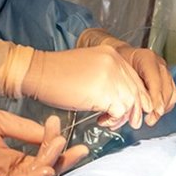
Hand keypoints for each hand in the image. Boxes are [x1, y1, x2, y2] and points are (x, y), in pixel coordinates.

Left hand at [0, 107, 88, 175]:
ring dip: (49, 164)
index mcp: (10, 158)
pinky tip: (45, 166)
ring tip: (60, 146)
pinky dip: (32, 174)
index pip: (40, 158)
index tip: (64, 130)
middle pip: (42, 172)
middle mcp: (7, 172)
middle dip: (62, 161)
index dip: (56, 148)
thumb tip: (50, 132)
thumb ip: (23, 128)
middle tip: (80, 149)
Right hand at [23, 46, 154, 129]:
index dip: (137, 96)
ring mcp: (110, 75)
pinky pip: (120, 111)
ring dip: (123, 116)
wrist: (39, 73)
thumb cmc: (57, 74)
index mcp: (111, 54)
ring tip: (110, 121)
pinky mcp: (103, 91)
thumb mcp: (89, 69)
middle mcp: (114, 62)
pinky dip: (114, 120)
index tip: (132, 109)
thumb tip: (119, 98)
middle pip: (136, 90)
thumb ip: (107, 78)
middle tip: (127, 121)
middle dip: (134, 110)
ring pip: (131, 102)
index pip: (135, 77)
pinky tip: (103, 121)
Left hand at [78, 30, 175, 127]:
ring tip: (152, 118)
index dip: (155, 97)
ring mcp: (164, 71)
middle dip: (159, 106)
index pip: (155, 79)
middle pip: (166, 87)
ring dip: (163, 108)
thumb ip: (126, 86)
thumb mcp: (118, 70)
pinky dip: (165, 105)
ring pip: (172, 92)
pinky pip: (172, 94)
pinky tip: (155, 112)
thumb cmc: (118, 61)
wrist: (121, 55)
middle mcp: (158, 64)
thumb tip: (129, 107)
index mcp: (146, 58)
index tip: (152, 110)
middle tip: (150, 119)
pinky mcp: (166, 79)